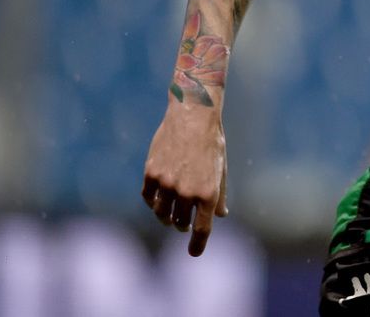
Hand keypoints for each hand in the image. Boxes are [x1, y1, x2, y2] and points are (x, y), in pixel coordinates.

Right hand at [141, 103, 228, 255]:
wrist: (193, 116)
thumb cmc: (212, 142)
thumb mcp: (221, 169)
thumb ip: (219, 195)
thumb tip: (220, 216)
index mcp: (208, 192)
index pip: (202, 229)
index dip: (197, 245)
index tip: (194, 253)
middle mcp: (186, 191)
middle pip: (180, 223)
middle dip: (183, 227)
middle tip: (184, 226)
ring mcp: (166, 184)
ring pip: (161, 213)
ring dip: (166, 218)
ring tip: (170, 216)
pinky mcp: (151, 174)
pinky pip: (148, 198)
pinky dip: (153, 202)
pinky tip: (158, 200)